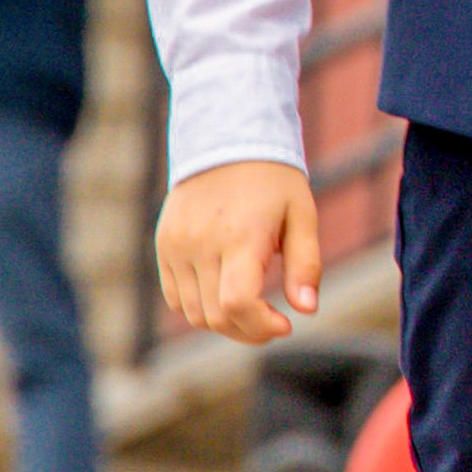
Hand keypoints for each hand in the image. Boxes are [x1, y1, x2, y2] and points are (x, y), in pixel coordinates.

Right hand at [155, 160, 321, 343]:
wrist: (226, 140)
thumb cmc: (273, 181)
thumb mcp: (302, 215)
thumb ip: (306, 265)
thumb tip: (307, 309)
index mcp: (240, 236)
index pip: (237, 303)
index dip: (261, 326)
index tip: (285, 324)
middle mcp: (201, 244)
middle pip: (216, 316)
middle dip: (249, 331)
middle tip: (273, 321)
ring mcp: (177, 246)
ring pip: (193, 314)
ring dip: (224, 323)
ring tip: (251, 308)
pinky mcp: (164, 246)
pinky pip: (174, 298)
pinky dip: (198, 308)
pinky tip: (224, 294)